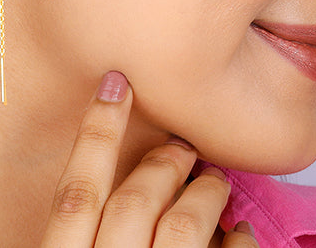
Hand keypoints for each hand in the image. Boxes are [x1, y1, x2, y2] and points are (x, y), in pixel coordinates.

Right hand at [40, 71, 257, 246]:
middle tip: (182, 147)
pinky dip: (238, 240)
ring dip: (205, 194)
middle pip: (134, 202)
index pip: (75, 195)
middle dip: (162, 165)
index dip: (95, 134)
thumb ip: (78, 233)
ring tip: (217, 182)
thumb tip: (101, 180)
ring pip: (183, 227)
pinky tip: (240, 232)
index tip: (115, 83)